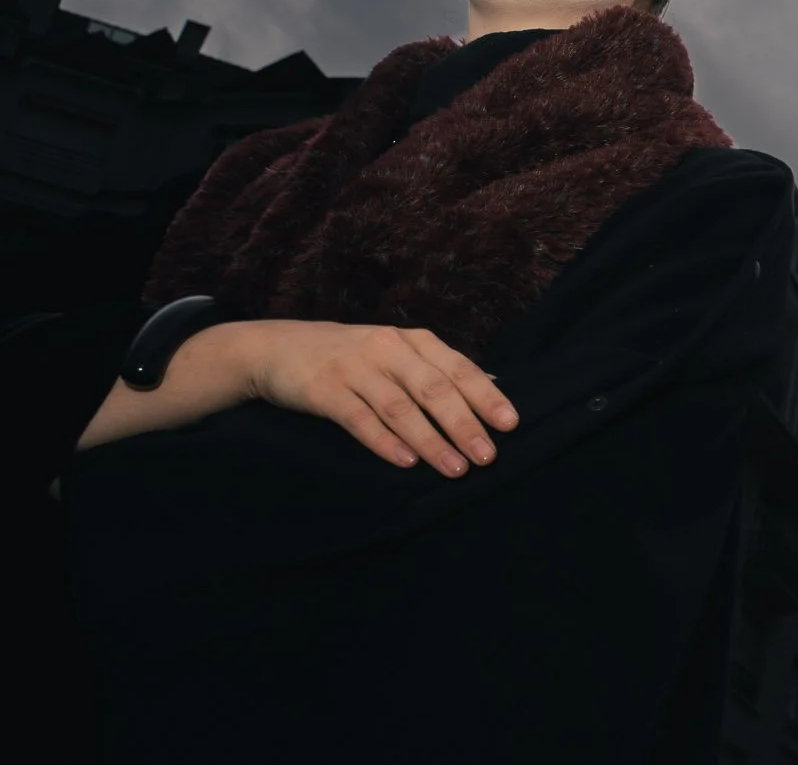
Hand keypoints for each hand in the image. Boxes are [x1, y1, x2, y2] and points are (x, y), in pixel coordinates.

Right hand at [217, 319, 518, 475]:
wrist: (275, 347)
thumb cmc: (350, 356)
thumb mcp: (397, 352)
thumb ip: (438, 368)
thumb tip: (493, 384)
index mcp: (413, 340)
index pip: (458, 369)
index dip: (485, 396)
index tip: (510, 424)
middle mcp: (388, 349)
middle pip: (434, 389)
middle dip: (464, 424)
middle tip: (488, 456)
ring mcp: (356, 368)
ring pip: (401, 407)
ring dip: (431, 440)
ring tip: (455, 468)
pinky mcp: (325, 390)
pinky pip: (360, 419)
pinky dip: (385, 441)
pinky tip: (406, 462)